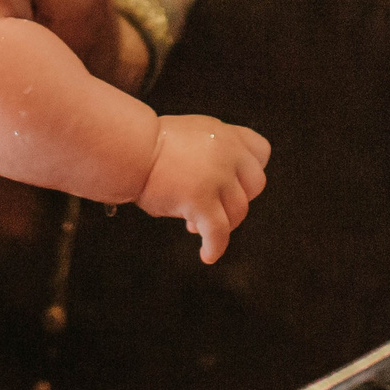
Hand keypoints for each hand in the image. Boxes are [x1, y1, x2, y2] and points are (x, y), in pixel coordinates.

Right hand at [137, 116, 269, 263]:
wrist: (128, 149)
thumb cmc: (150, 146)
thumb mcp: (191, 135)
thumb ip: (213, 153)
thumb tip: (221, 193)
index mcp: (224, 134)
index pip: (261, 151)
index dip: (250, 171)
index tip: (234, 183)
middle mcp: (227, 152)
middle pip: (255, 184)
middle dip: (237, 199)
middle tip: (214, 207)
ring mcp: (216, 176)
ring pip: (238, 211)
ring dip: (222, 223)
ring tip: (194, 226)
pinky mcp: (201, 199)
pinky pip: (219, 232)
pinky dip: (215, 247)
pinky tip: (207, 255)